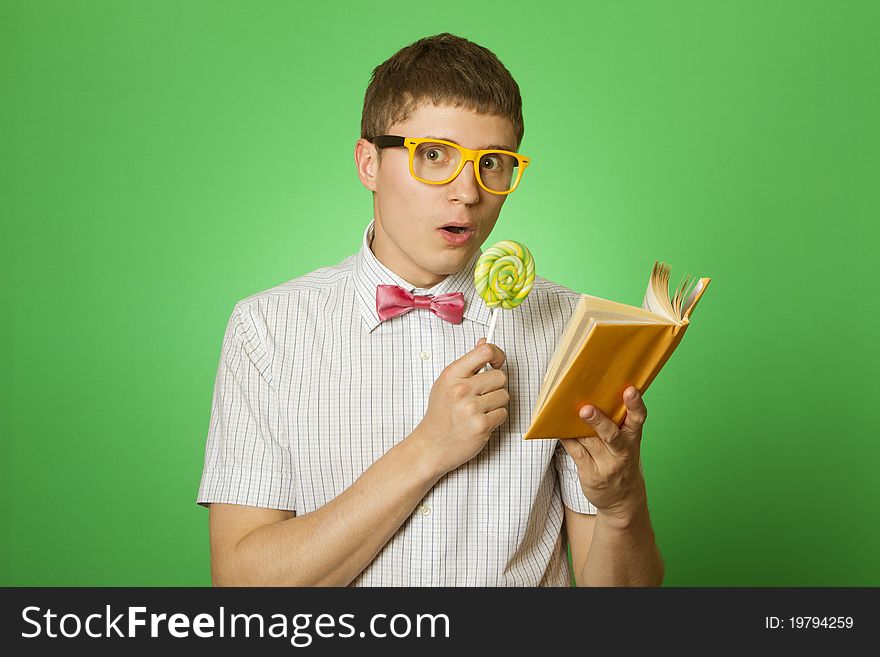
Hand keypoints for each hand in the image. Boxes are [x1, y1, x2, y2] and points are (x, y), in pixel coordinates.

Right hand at [413, 337, 507, 476]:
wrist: (431, 445)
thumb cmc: (440, 414)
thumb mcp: (447, 383)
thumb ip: (468, 363)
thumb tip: (484, 341)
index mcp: (452, 375)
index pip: (485, 351)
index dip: (497, 354)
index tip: (497, 361)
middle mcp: (461, 390)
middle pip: (501, 376)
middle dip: (496, 385)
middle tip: (484, 394)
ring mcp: (471, 408)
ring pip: (504, 396)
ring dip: (496, 403)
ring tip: (480, 409)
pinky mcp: (481, 426)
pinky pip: (503, 413)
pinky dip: (495, 418)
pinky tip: (480, 421)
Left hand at [559, 386, 648, 523]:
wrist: (623, 500)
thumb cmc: (621, 462)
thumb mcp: (626, 445)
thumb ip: (616, 425)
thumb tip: (590, 398)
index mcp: (633, 439)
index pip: (638, 419)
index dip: (635, 405)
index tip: (631, 390)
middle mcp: (622, 453)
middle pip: (611, 435)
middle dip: (599, 422)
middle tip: (586, 409)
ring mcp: (607, 466)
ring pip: (589, 442)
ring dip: (577, 428)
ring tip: (564, 412)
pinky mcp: (591, 474)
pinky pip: (576, 452)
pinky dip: (567, 439)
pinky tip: (558, 428)